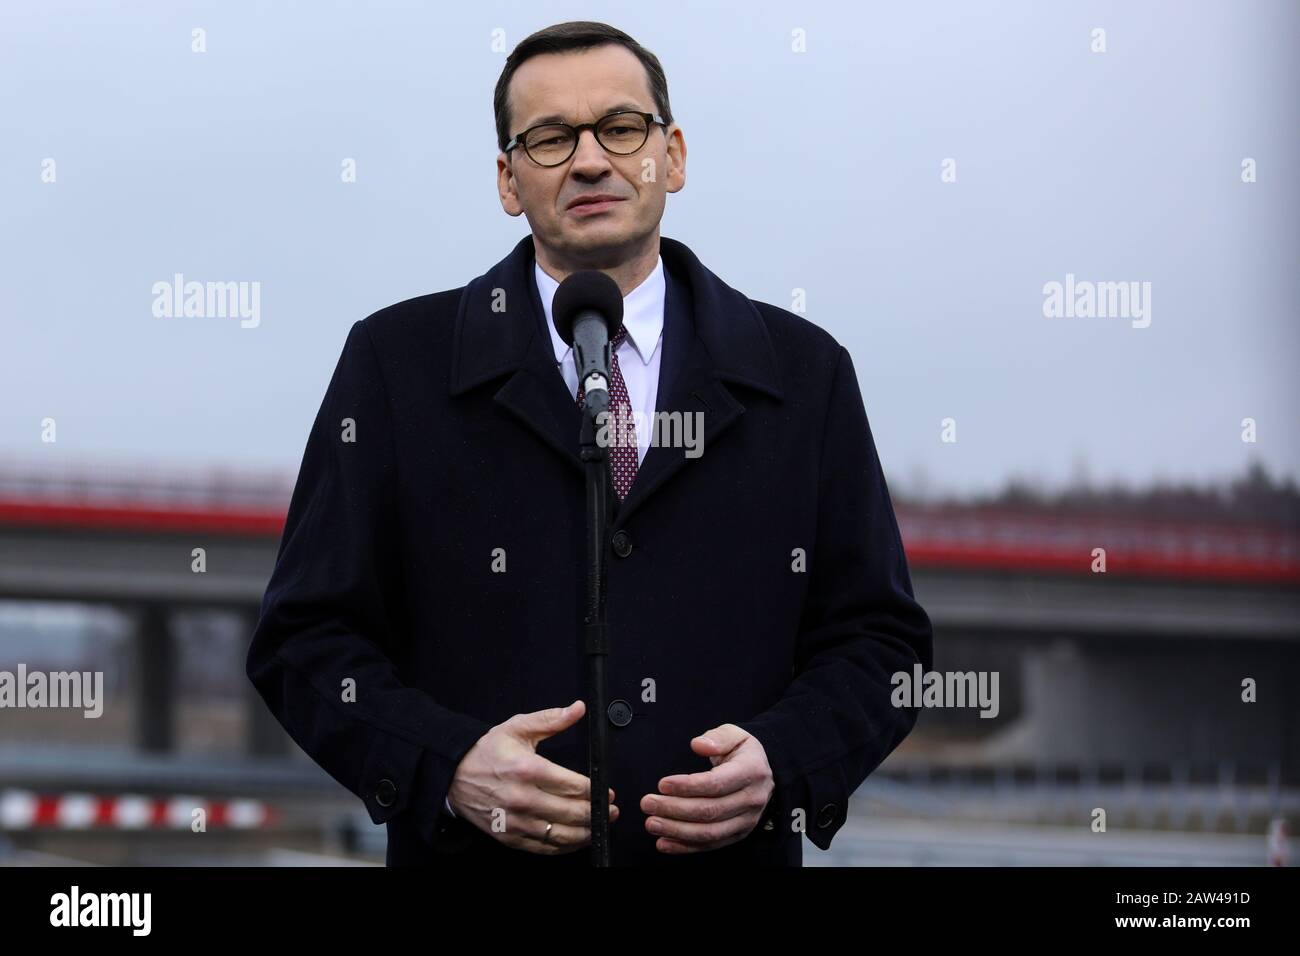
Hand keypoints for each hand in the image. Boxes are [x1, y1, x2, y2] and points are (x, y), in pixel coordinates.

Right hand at [447, 699, 617, 854]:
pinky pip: (543, 848)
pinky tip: (576, 839)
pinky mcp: (509, 837)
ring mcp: (515, 822)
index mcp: (528, 769)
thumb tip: (578, 709)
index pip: (573, 786)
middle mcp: (523, 798)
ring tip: (599, 826)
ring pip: (560, 835)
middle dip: (597, 813)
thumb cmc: (487, 751)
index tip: (606, 791)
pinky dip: (564, 847)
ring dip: (585, 833)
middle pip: (571, 813)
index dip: (596, 790)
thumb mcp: (518, 727)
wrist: (453, 776)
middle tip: (610, 809)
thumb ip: (551, 719)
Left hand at [641, 724, 773, 853]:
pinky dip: (685, 847)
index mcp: (751, 771)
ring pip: (709, 832)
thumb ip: (717, 737)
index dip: (687, 786)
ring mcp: (746, 820)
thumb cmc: (743, 752)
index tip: (662, 784)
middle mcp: (751, 799)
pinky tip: (664, 843)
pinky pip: (710, 845)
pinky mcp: (738, 834)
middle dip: (674, 809)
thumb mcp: (735, 734)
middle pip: (709, 811)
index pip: (716, 784)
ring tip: (652, 823)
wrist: (763, 772)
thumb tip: (698, 745)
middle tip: (647, 803)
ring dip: (677, 831)